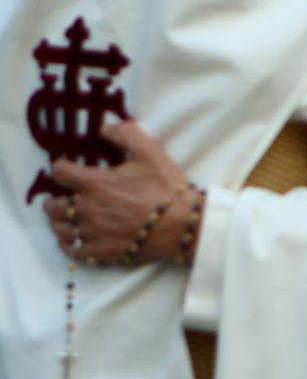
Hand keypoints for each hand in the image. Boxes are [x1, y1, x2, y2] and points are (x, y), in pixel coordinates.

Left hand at [42, 120, 195, 265]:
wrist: (182, 225)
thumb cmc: (166, 188)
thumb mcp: (151, 152)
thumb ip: (126, 134)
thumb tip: (105, 126)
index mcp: (95, 183)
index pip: (59, 172)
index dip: (62, 168)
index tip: (68, 170)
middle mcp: (87, 209)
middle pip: (52, 206)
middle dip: (56, 200)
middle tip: (66, 198)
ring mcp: (92, 233)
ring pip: (60, 229)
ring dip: (61, 223)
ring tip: (70, 220)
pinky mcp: (100, 252)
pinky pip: (73, 251)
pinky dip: (71, 245)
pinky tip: (77, 240)